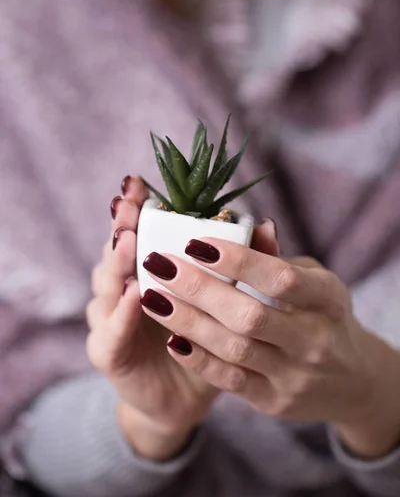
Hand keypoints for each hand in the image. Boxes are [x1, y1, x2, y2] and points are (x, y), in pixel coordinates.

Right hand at [88, 177, 217, 460]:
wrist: (184, 395)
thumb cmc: (207, 338)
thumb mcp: (226, 298)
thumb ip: (241, 263)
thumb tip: (267, 225)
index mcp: (145, 267)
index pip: (135, 229)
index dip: (134, 206)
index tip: (139, 182)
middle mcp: (121, 286)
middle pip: (114, 250)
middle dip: (121, 225)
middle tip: (127, 204)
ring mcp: (109, 318)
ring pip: (106, 285)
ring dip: (118, 263)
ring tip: (131, 242)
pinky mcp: (108, 352)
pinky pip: (109, 333)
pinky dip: (120, 315)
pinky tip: (134, 296)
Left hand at [141, 226, 399, 458]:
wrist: (352, 380)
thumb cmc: (324, 316)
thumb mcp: (315, 282)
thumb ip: (278, 258)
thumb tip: (252, 224)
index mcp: (327, 300)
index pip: (279, 278)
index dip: (236, 260)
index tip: (194, 242)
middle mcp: (314, 340)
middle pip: (248, 314)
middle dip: (198, 288)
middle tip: (159, 264)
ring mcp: (295, 375)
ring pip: (232, 347)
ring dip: (187, 321)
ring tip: (152, 297)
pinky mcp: (274, 401)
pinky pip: (229, 380)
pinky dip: (198, 358)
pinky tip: (171, 336)